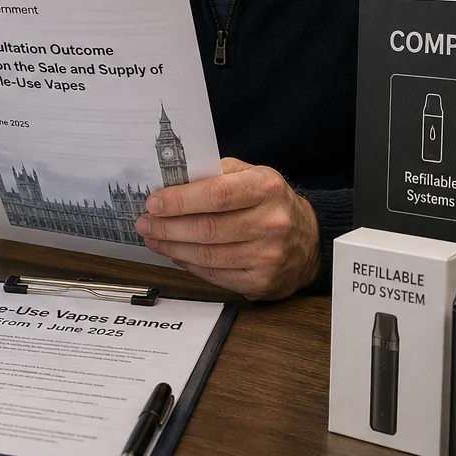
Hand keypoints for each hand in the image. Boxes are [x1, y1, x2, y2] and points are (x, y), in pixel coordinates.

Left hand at [135, 159, 320, 300]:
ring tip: (154, 239)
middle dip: (167, 227)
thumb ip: (217, 174)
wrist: (310, 239)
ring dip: (172, 248)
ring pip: (207, 256)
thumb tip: (174, 183)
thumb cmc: (272, 203)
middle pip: (206, 229)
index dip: (180, 201)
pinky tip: (177, 255)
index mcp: (266, 189)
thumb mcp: (253, 175)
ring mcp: (268, 256)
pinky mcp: (262, 282)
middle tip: (145, 223)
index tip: (154, 203)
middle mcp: (271, 223)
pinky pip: (215, 275)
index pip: (215, 195)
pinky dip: (190, 265)